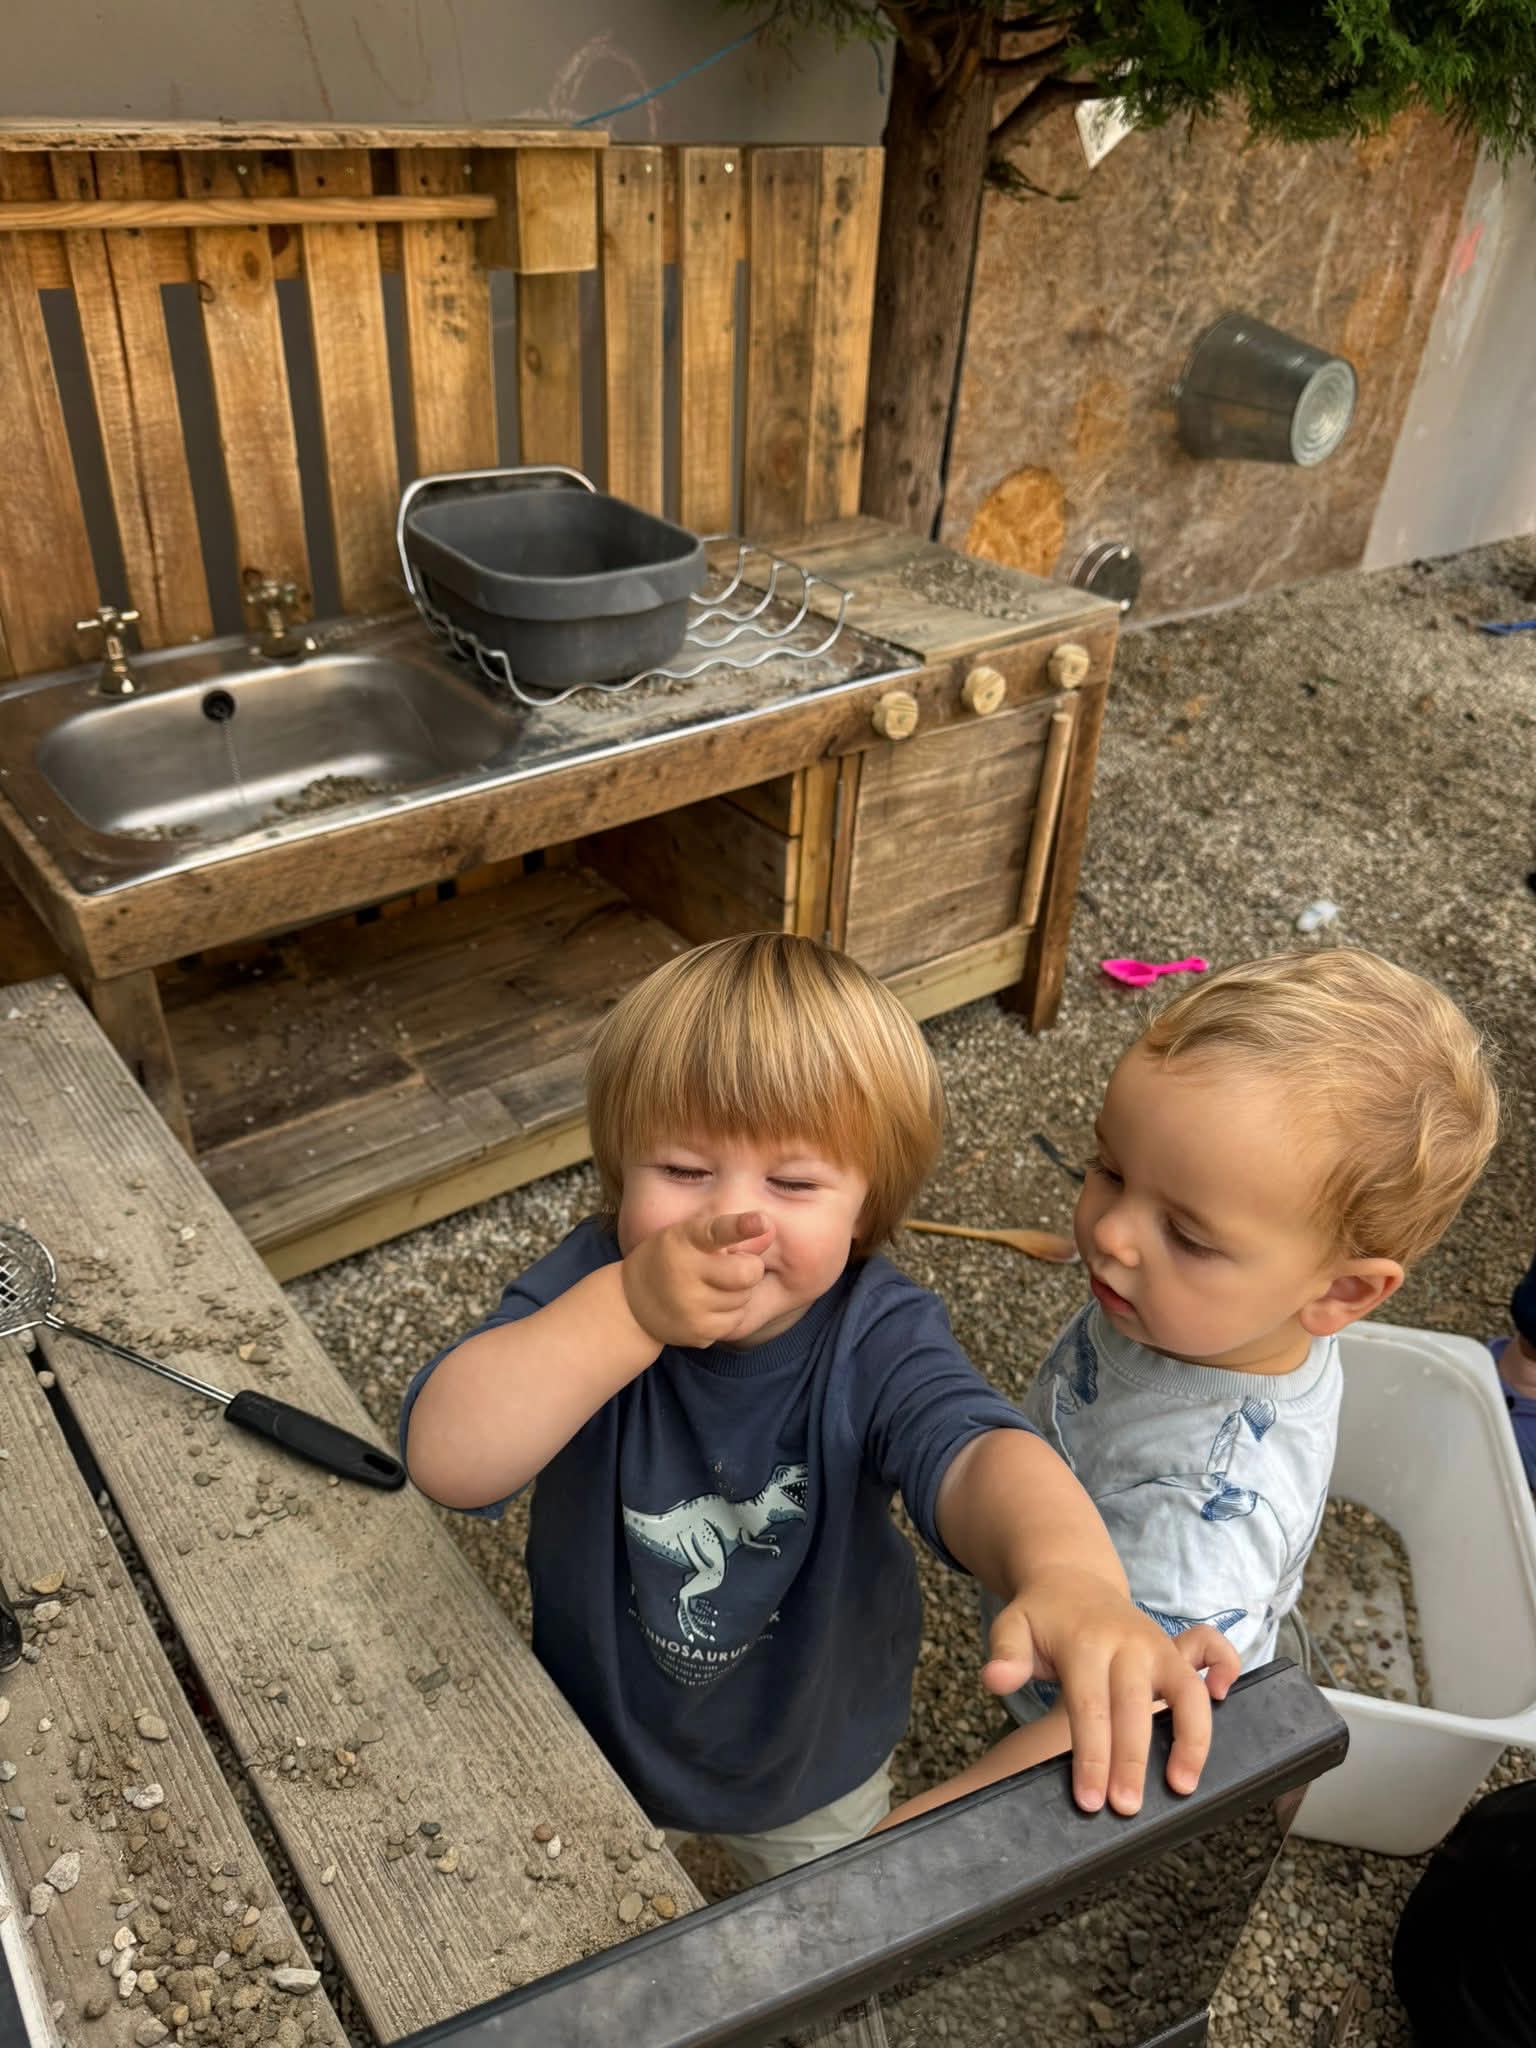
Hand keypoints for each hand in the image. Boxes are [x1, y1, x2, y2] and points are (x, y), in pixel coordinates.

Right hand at [621, 1210, 775, 1348]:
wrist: (631, 1303)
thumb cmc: (670, 1259)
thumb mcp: (688, 1236)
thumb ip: (729, 1233)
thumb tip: (768, 1229)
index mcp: (685, 1240)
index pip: (716, 1231)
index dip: (740, 1226)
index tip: (761, 1221)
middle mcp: (686, 1272)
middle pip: (747, 1272)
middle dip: (749, 1268)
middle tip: (734, 1265)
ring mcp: (691, 1306)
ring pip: (744, 1298)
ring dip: (738, 1291)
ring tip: (713, 1286)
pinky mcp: (698, 1332)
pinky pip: (736, 1321)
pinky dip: (730, 1313)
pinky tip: (710, 1305)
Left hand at [983, 1567, 1239, 1815]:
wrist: (1070, 1580)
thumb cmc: (1042, 1618)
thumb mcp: (1012, 1627)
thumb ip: (1005, 1655)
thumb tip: (994, 1679)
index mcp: (1084, 1643)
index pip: (1089, 1706)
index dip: (1092, 1755)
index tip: (1090, 1800)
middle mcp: (1126, 1642)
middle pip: (1134, 1707)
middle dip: (1132, 1761)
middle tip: (1126, 1809)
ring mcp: (1156, 1643)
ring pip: (1185, 1689)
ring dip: (1190, 1738)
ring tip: (1182, 1785)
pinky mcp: (1175, 1647)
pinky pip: (1212, 1650)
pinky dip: (1226, 1667)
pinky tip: (1224, 1698)